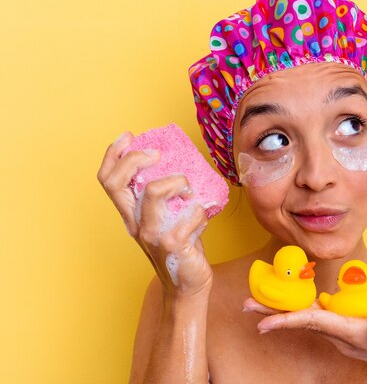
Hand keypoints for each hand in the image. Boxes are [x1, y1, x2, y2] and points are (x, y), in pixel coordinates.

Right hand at [97, 131, 212, 296]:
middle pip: (119, 182)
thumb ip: (167, 197)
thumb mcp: (167, 218)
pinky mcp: (173, 245)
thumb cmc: (181, 247)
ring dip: (179, 182)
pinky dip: (201, 211)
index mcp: (131, 215)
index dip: (113, 154)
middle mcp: (136, 224)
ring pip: (154, 192)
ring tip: (190, 191)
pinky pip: (190, 214)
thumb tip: (183, 164)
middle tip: (159, 155)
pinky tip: (203, 219)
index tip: (129, 137)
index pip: (107, 180)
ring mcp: (152, 235)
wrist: (187, 285)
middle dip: (137, 159)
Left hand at [243, 298, 366, 383]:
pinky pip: (316, 316)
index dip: (290, 319)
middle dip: (274, 314)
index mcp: (354, 332)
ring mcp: (342, 333)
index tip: (265, 322)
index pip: (316, 322)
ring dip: (282, 310)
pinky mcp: (345, 328)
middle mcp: (341, 334)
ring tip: (257, 301)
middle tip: (246, 305)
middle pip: (302, 321)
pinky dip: (299, 308)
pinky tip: (290, 300)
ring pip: (306, 318)